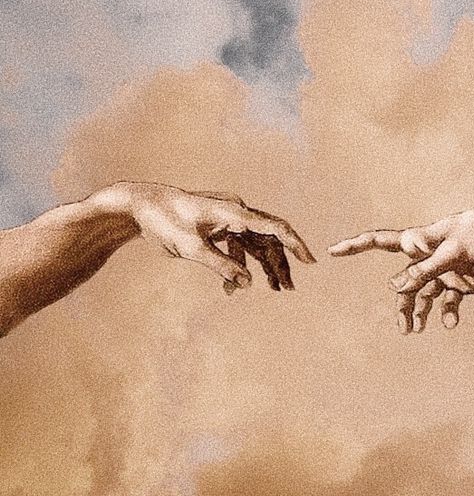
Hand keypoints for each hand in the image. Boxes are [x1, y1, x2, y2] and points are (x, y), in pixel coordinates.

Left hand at [114, 183, 314, 292]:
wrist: (140, 206)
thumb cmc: (164, 222)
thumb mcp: (191, 248)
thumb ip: (221, 266)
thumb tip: (247, 284)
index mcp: (234, 211)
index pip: (274, 227)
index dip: (295, 244)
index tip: (311, 262)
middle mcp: (236, 211)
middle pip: (268, 239)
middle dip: (279, 264)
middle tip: (288, 289)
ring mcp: (228, 218)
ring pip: (254, 244)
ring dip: (261, 267)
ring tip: (272, 290)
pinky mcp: (218, 225)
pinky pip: (237, 246)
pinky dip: (237, 265)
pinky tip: (231, 288)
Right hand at [329, 205, 473, 331]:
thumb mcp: (453, 251)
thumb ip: (425, 268)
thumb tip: (394, 284)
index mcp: (421, 241)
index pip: (382, 242)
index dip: (357, 246)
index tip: (333, 250)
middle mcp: (428, 257)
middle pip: (404, 282)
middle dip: (400, 304)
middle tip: (404, 328)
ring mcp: (444, 271)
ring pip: (422, 295)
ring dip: (417, 313)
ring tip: (414, 331)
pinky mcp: (461, 283)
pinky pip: (447, 302)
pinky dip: (447, 314)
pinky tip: (451, 325)